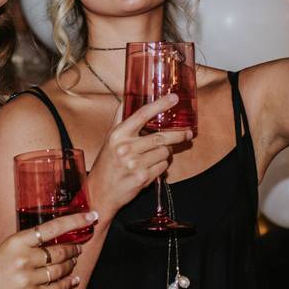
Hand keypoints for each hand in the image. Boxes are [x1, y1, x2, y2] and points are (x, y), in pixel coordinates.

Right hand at [0, 208, 95, 288]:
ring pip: (61, 270)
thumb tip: (53, 241)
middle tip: (80, 246)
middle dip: (74, 248)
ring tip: (74, 261)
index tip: (90, 216)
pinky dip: (68, 283)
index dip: (75, 221)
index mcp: (16, 241)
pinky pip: (57, 288)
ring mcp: (28, 279)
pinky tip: (73, 280)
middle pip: (60, 251)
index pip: (53, 227)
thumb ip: (27, 245)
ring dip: (71, 265)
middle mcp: (24, 259)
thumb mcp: (4, 249)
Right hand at [85, 93, 190, 216]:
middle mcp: (125, 148)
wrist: (100, 191)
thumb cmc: (107, 162)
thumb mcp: (110, 138)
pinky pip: (163, 166)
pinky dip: (162, 165)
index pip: (142, 114)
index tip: (173, 98)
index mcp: (118, 134)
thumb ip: (120, 118)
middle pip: (160, 137)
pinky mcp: (142, 178)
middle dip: (178, 135)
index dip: (160, 104)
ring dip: (166, 152)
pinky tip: (153, 165)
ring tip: (158, 153)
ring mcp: (134, 164)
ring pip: (164, 152)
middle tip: (188, 133)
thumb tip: (128, 98)